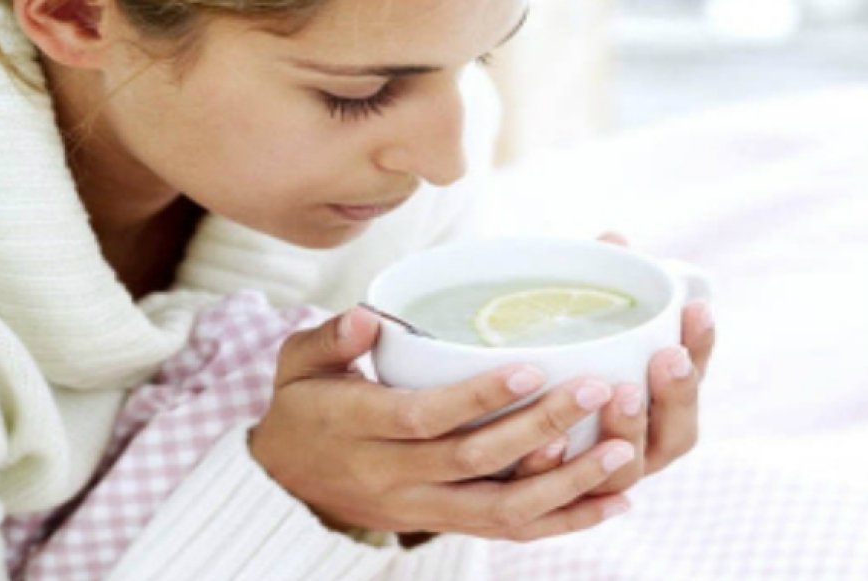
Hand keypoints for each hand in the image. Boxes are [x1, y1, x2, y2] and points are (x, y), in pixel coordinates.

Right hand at [249, 307, 635, 540]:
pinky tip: (611, 501)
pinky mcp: (440, 523)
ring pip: (500, 509)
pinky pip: (505, 531)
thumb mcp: (295, 365)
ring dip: (564, 484)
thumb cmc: (301, 409)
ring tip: (621, 450)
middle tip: (598, 389)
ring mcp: (419, 508)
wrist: (288, 484)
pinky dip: (561, 521)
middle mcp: (392, 476)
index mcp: (358, 427)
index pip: (424, 417)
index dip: (479, 397)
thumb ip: (328, 339)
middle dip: (540, 428)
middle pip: (474, 461)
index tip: (534, 367)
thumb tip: (365, 317)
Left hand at [514, 232, 715, 493]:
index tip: (696, 308)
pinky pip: (568, 498)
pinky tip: (555, 443)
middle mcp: (636, 449)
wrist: (484, 427)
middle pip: (674, 435)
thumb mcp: (570, 324)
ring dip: (629, 434)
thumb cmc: (549, 364)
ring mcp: (599, 480)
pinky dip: (565, 471)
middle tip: (664, 356)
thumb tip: (614, 238)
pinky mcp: (556, 500)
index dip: (702, 347)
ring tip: (620, 392)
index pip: (691, 380)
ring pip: (627, 471)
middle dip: (677, 394)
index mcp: (653, 407)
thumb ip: (596, 285)